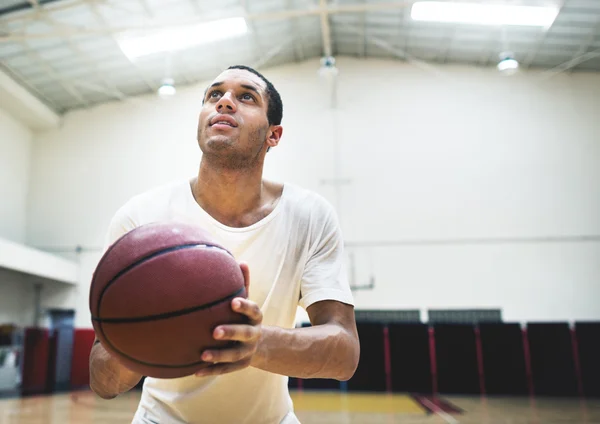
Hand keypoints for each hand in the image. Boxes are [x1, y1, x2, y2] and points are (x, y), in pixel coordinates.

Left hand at [195, 262, 262, 376]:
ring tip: (203, 354)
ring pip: (234, 354)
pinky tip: (195, 370)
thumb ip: (243, 284)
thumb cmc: (244, 316)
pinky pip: (225, 369)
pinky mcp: (240, 365)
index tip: (232, 302)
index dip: (244, 307)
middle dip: (231, 332)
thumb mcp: (246, 300)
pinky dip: (211, 370)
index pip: (253, 311)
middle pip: (245, 334)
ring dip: (219, 355)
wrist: (260, 344)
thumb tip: (241, 261)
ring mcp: (247, 351)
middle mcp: (254, 334)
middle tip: (215, 331)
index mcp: (256, 317)